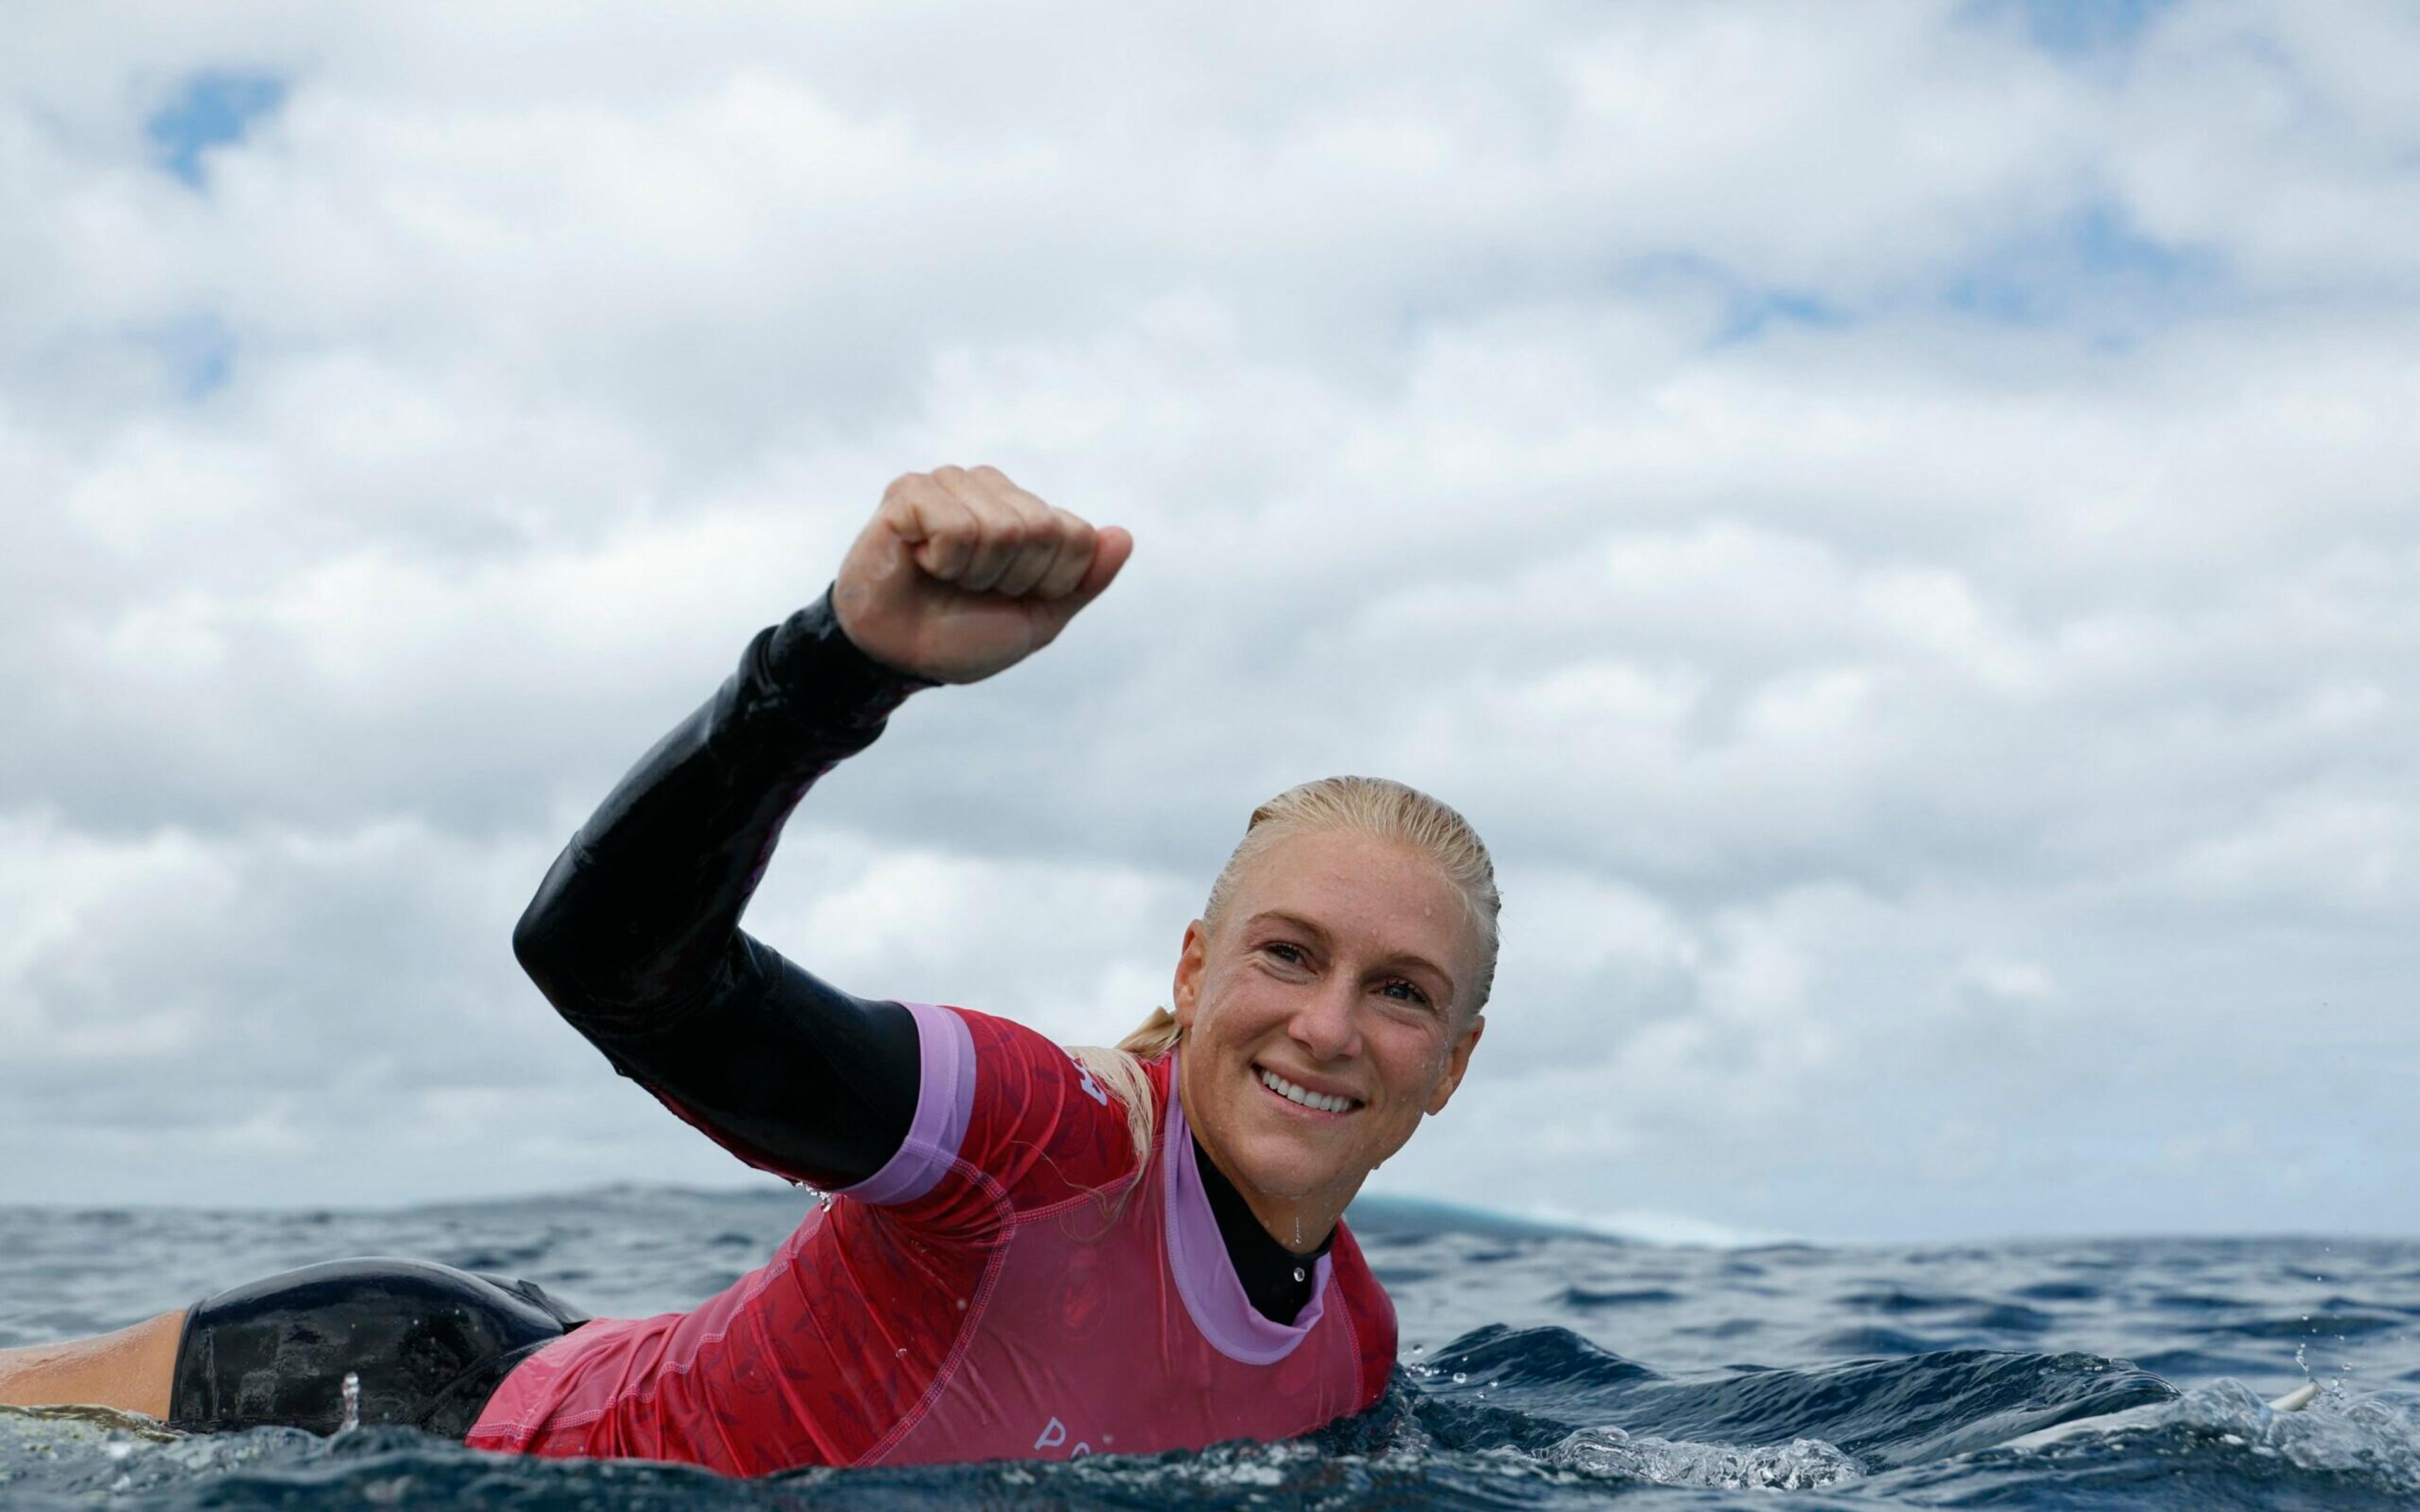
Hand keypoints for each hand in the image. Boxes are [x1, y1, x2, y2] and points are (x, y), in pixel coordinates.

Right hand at [831, 465, 1132, 684]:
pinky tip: (921, 560)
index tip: (1010, 595)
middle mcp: (992, 488)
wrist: (900, 656)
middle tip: (972, 588)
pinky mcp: (909, 491)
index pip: (1078, 537)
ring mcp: (950, 483)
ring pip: (1003, 528)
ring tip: (944, 575)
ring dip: (975, 572)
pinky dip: (943, 560)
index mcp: (1028, 511)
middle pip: (1043, 530)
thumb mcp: (1039, 619)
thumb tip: (1123, 535)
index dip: (1049, 583)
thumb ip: (1085, 580)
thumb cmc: (964, 635)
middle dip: (1012, 579)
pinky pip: (957, 526)